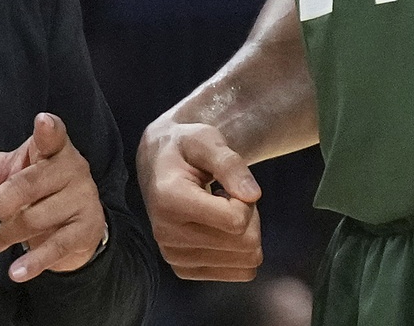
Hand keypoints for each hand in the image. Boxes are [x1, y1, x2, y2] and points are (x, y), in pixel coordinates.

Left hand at [0, 113, 107, 281]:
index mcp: (53, 149)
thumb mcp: (7, 175)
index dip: (48, 130)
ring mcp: (83, 198)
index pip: (53, 136)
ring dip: (6, 234)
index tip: (42, 121)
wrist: (73, 223)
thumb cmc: (35, 189)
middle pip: (29, 184)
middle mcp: (73, 169)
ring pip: (38, 217)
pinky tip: (16, 272)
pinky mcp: (87, 228)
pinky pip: (58, 246)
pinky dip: (35, 261)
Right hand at [136, 120, 262, 281]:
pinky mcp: (183, 269)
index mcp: (170, 200)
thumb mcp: (207, 140)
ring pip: (245, 262)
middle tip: (230, 196)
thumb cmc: (186, 148)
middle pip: (244, 243)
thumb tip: (253, 196)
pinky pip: (237, 272)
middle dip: (249, 216)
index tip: (229, 184)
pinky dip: (237, 249)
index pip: (236, 220)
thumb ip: (230, 164)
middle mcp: (166, 234)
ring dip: (244, 233)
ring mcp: (174, 256)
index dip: (245, 199)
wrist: (159, 164)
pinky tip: (218, 228)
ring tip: (222, 210)